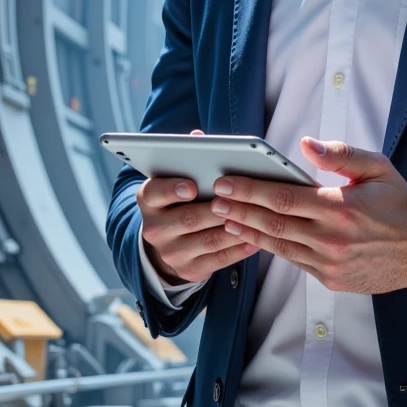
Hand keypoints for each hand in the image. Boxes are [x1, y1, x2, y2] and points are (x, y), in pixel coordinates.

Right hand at [137, 132, 257, 283]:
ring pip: (207, 241)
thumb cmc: (181, 201)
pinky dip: (240, 249)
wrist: (170, 243)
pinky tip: (256, 238)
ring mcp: (171, 253)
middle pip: (187, 219)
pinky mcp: (189, 270)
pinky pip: (219, 260)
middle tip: (236, 201)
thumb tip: (198, 135)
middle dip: (214, 210)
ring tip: (254, 218)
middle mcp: (155, 228)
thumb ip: (187, 158)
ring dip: (232, 229)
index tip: (192, 186)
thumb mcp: (176, 181)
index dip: (172, 189)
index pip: (154, 193)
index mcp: (149, 201)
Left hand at [207, 137, 406, 293]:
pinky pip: (293, 260)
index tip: (227, 182)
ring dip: (247, 232)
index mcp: (340, 207)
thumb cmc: (399, 204)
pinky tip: (254, 236)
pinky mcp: (329, 278)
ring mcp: (329, 262)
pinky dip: (270, 247)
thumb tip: (306, 144)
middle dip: (239, 210)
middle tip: (214, 200)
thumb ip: (341, 155)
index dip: (250, 190)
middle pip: (272, 223)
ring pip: (278, 245)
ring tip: (225, 219)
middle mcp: (331, 238)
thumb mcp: (378, 168)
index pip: (283, 197)